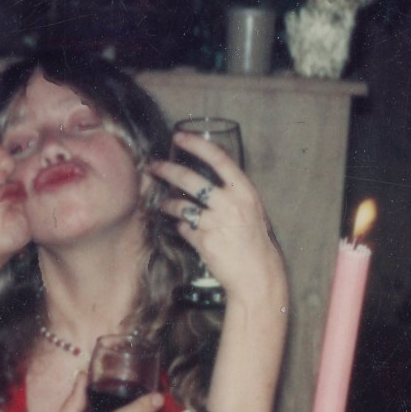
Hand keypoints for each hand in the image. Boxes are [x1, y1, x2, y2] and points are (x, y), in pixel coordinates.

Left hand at [153, 135, 286, 308]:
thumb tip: (210, 180)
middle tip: (153, 167)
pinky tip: (181, 227)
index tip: (180, 137)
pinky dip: (180, 227)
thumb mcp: (251, 210)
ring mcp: (215, 222)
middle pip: (191, 179)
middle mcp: (230, 203)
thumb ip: (232, 194)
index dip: (197, 144)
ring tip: (162, 203)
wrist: (257, 274)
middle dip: (167, 170)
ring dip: (167, 203)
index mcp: (245, 191)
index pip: (219, 158)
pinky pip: (183, 228)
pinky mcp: (204, 241)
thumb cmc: (254, 242)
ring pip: (180, 205)